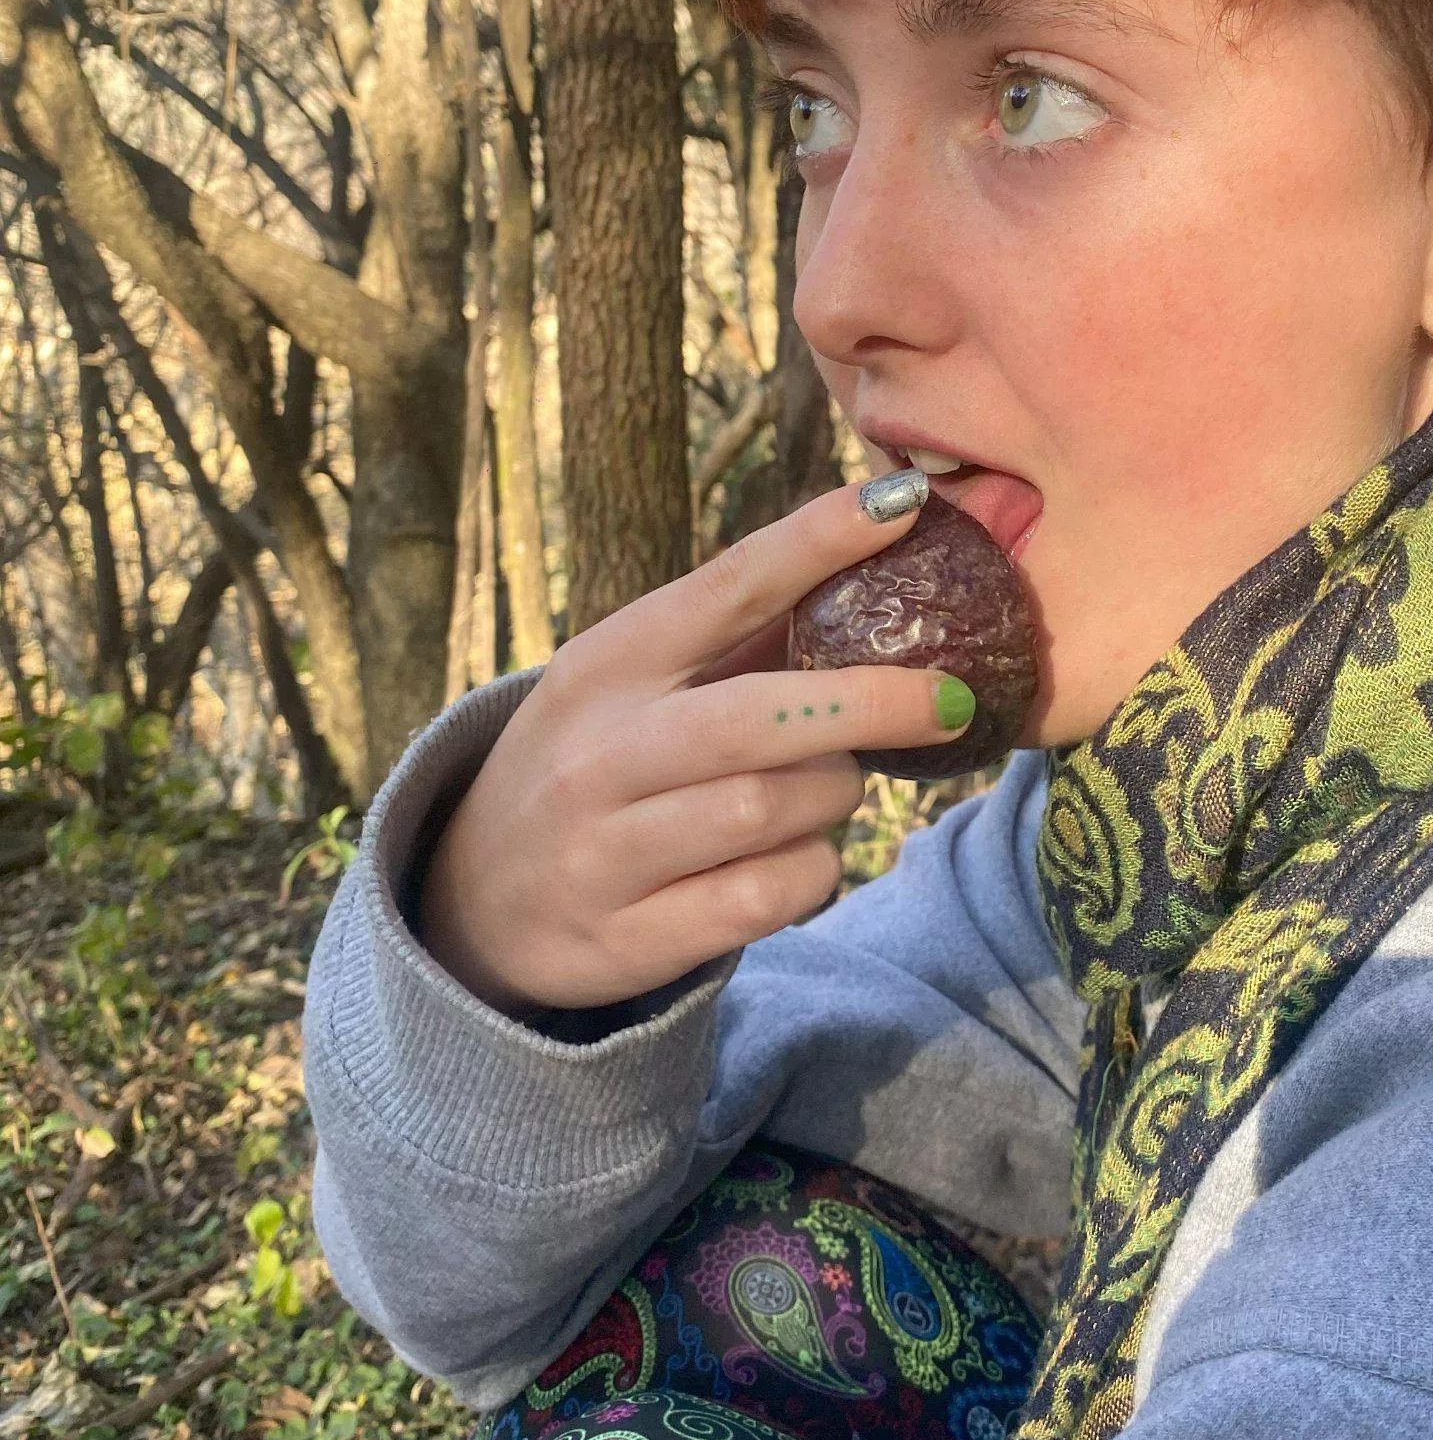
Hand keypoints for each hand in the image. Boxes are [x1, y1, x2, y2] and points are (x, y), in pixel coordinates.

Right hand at [416, 477, 974, 1016]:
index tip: (902, 502)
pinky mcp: (628, 937)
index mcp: (608, 662)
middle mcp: (598, 752)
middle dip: (873, 703)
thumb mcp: (634, 685)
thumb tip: (879, 553)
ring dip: (834, 797)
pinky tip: (798, 856)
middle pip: (759, 718)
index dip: (817, 540)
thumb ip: (739, 635)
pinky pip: (764, 899)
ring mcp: (604, 851)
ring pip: (772, 811)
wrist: (473, 900)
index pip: (725, 585)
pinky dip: (809, 873)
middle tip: (951, 700)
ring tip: (833, 787)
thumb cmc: (597, 763)